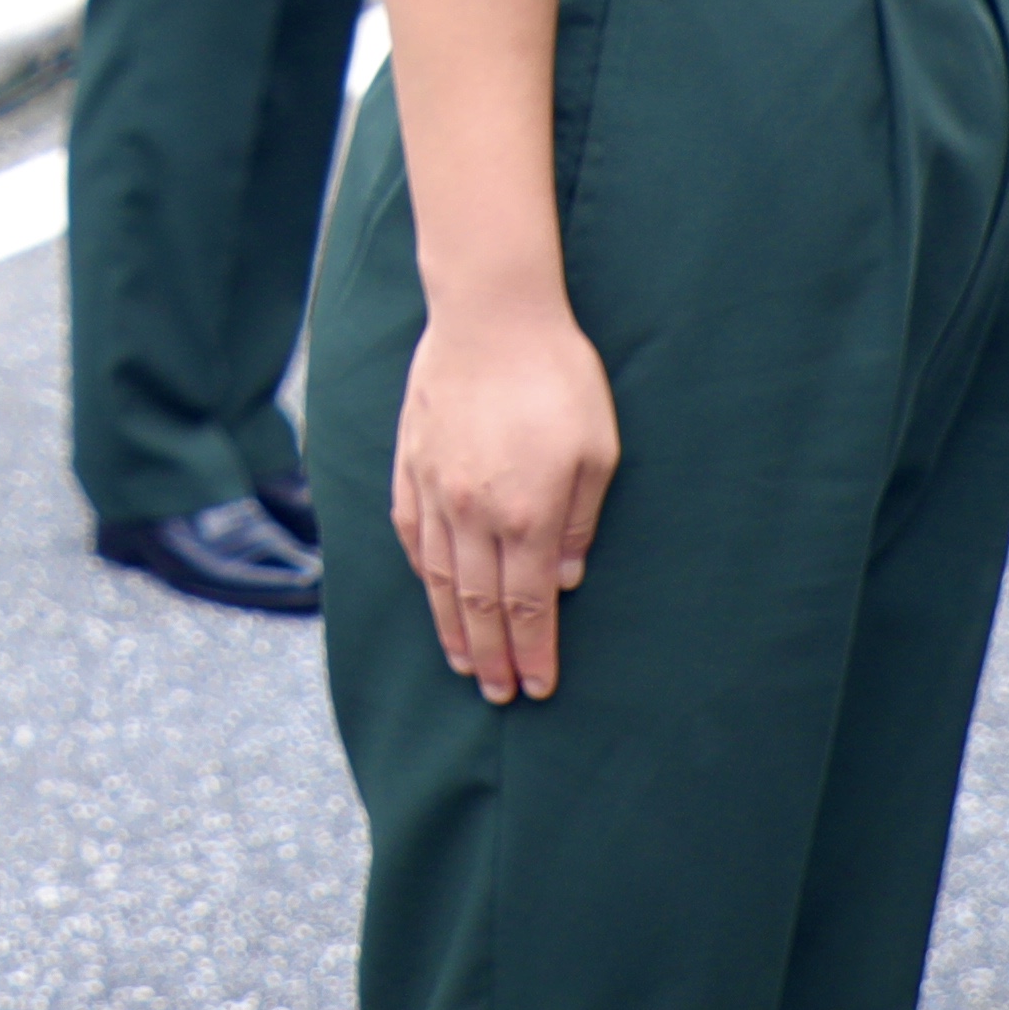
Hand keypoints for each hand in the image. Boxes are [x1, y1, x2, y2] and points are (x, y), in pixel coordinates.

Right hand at [388, 293, 619, 705]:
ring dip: (453, 629)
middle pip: (480, 605)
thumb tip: (567, 577)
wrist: (489, 314)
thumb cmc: (556, 375)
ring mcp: (435, 491)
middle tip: (499, 695)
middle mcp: (474, 513)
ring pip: (440, 580)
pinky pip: (412, 537)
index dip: (533, 651)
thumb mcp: (598, 449)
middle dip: (492, 657)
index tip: (538, 688)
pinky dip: (424, 575)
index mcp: (527, 514)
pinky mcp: (410, 466)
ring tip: (464, 664)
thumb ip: (582, 519)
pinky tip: (433, 594)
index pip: (527, 605)